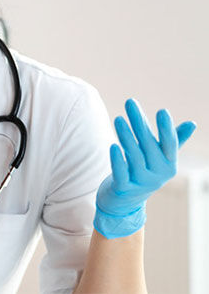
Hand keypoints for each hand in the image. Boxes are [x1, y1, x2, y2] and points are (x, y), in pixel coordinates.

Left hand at [93, 98, 195, 238]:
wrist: (124, 202)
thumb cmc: (143, 172)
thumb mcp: (159, 158)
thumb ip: (172, 141)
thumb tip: (192, 123)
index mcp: (169, 165)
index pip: (170, 144)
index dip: (167, 128)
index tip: (162, 111)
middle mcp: (158, 175)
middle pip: (148, 145)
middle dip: (139, 122)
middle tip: (130, 102)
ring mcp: (141, 183)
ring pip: (134, 157)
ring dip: (126, 136)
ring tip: (118, 118)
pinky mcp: (124, 189)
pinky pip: (121, 173)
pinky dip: (117, 159)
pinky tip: (113, 145)